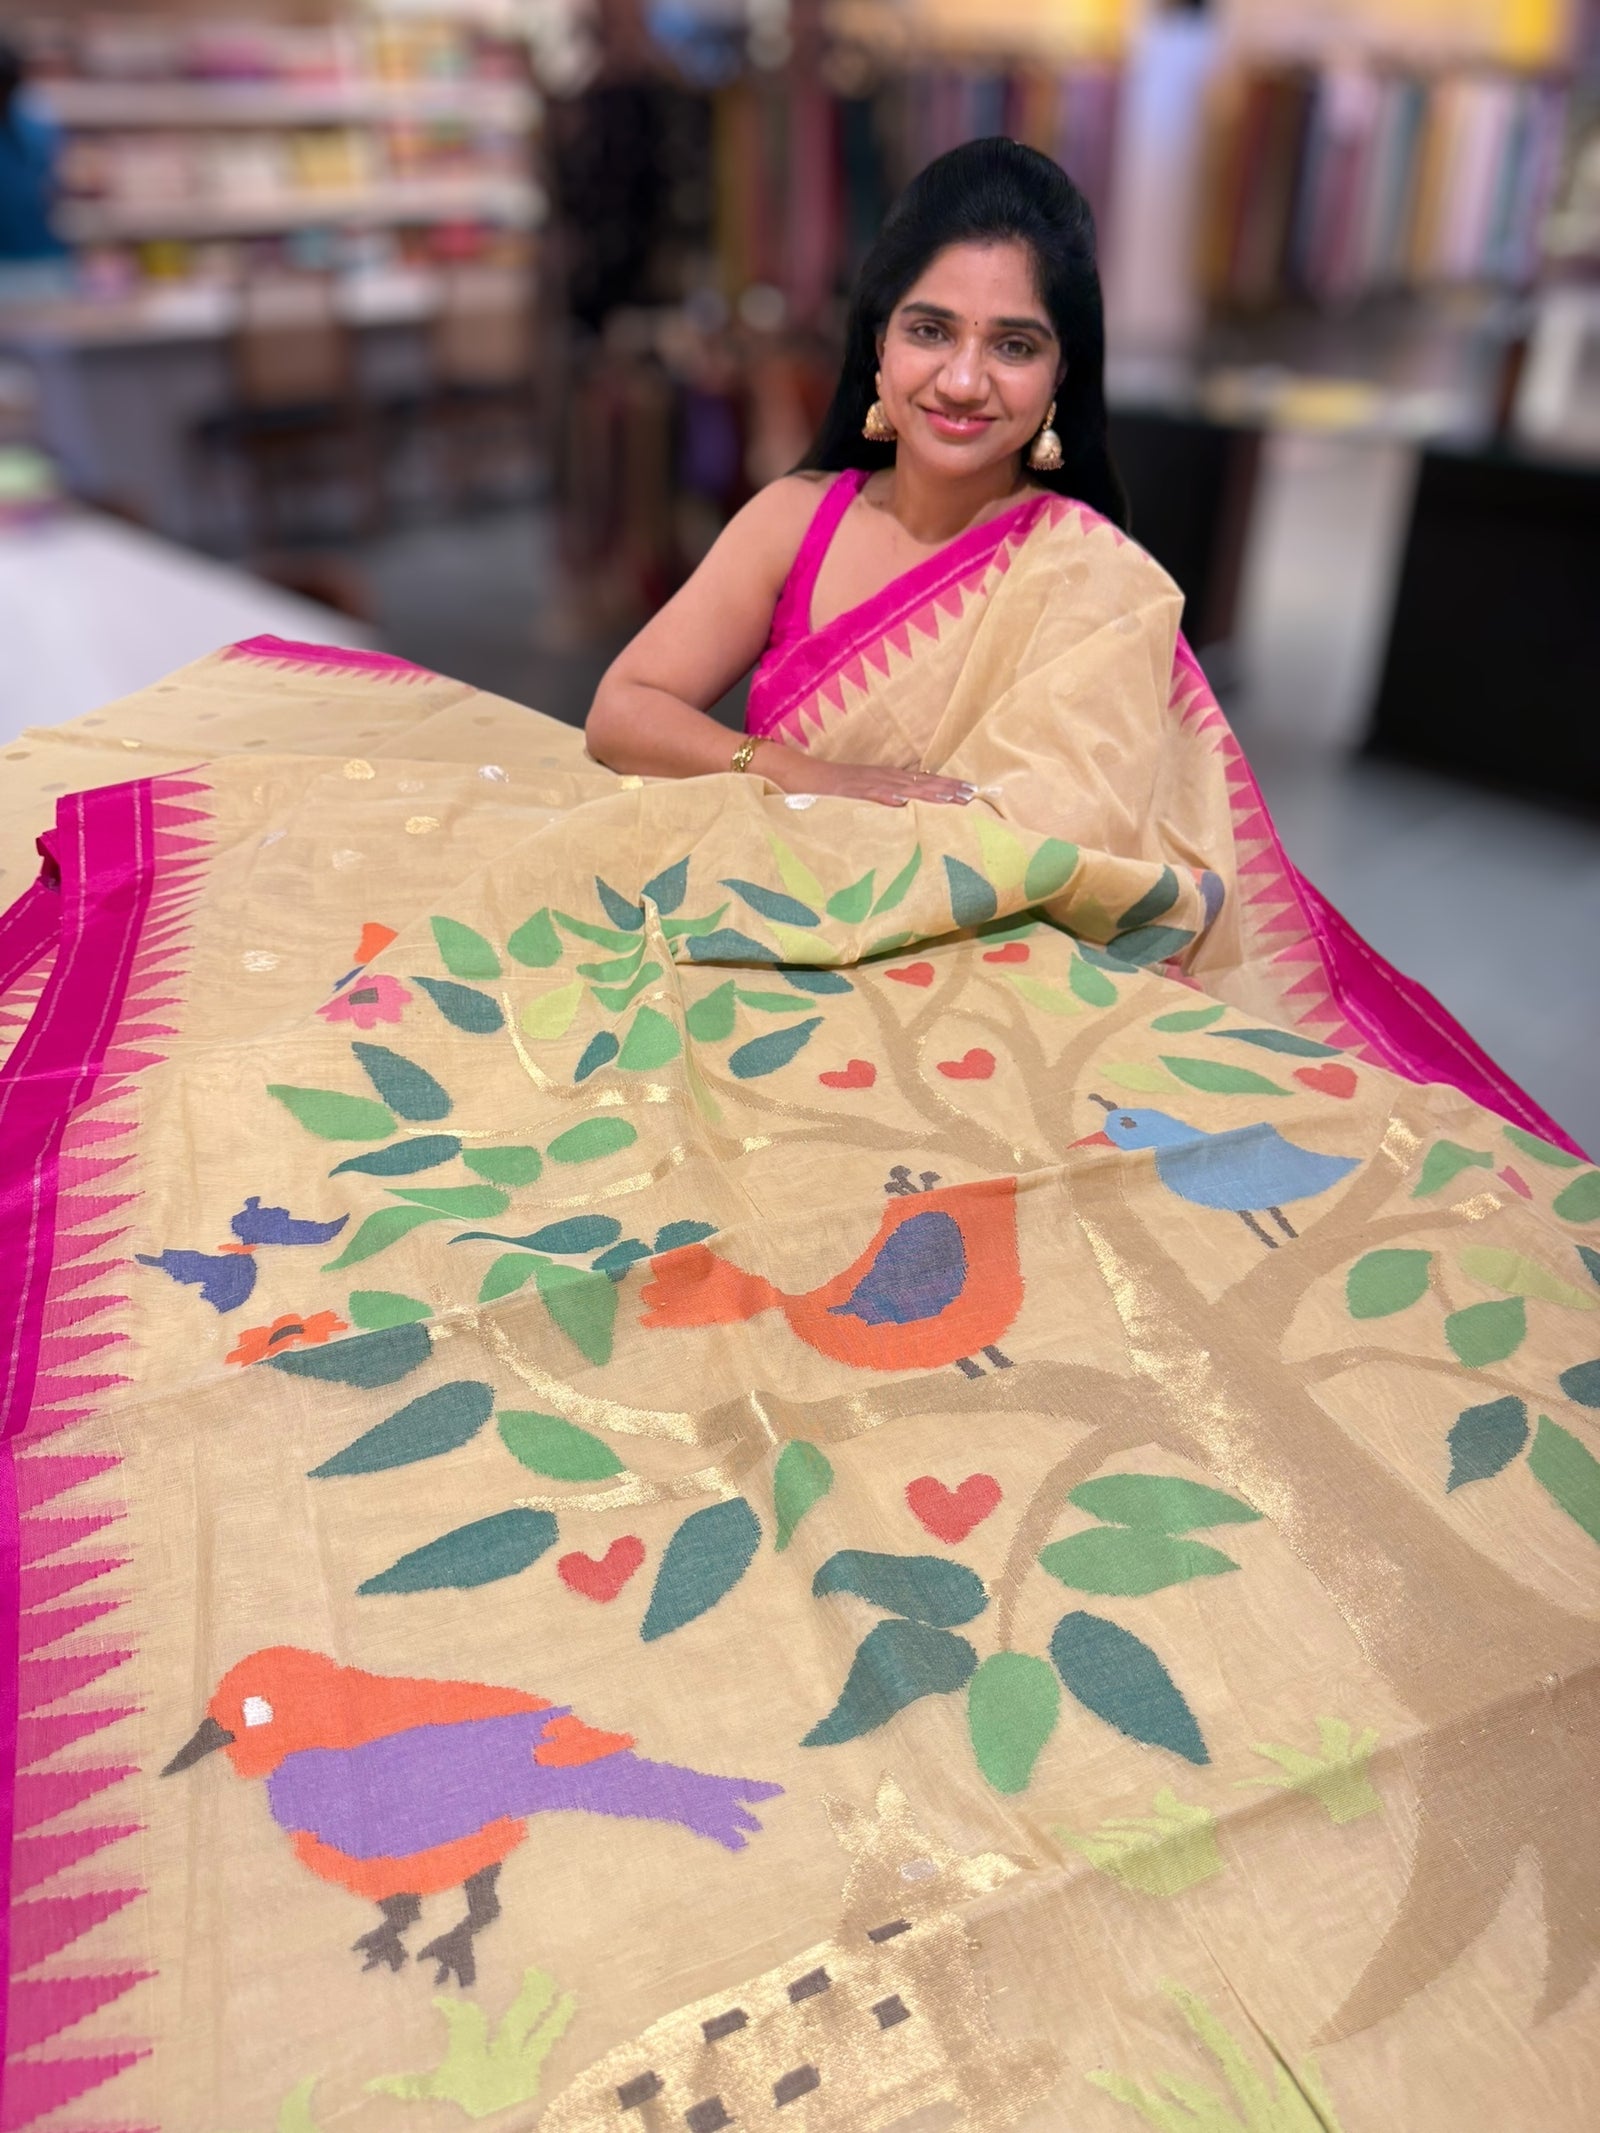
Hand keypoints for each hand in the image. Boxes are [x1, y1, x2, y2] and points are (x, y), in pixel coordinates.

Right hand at [757, 745, 973, 808]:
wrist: (785, 773)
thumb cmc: (818, 791)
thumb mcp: (853, 799)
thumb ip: (875, 807)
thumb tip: (899, 817)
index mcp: (880, 782)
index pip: (920, 783)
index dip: (945, 788)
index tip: (971, 794)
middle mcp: (876, 780)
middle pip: (919, 783)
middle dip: (947, 790)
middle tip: (976, 796)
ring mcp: (861, 785)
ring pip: (901, 788)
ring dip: (929, 793)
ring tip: (955, 799)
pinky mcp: (842, 793)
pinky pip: (867, 796)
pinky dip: (886, 798)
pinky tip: (904, 803)